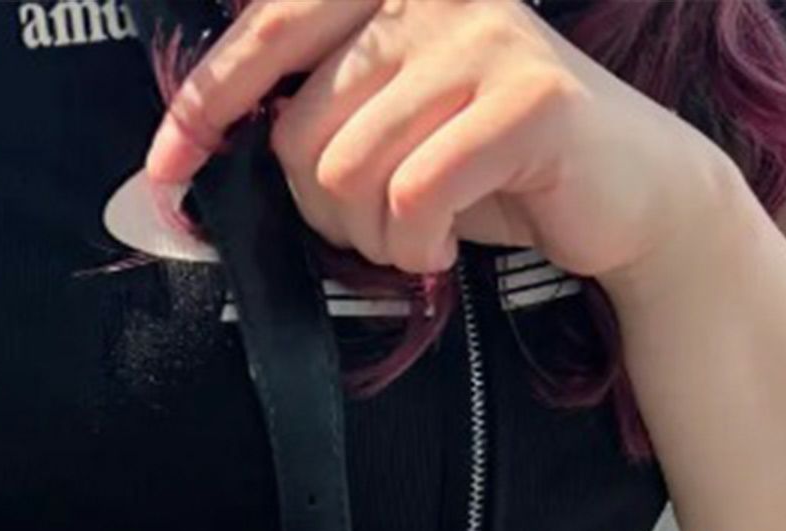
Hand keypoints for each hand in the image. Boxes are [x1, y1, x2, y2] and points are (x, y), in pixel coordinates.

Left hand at [145, 0, 725, 286]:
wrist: (623, 194)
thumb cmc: (489, 167)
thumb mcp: (389, 127)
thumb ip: (315, 115)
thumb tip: (198, 156)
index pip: (269, 29)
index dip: (204, 106)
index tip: (162, 172)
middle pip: (298, 133)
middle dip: (324, 210)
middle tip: (380, 223)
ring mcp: (485, 36)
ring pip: (347, 173)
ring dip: (373, 236)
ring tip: (421, 230)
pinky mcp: (529, 98)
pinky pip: (412, 198)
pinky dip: (418, 247)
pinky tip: (446, 243)